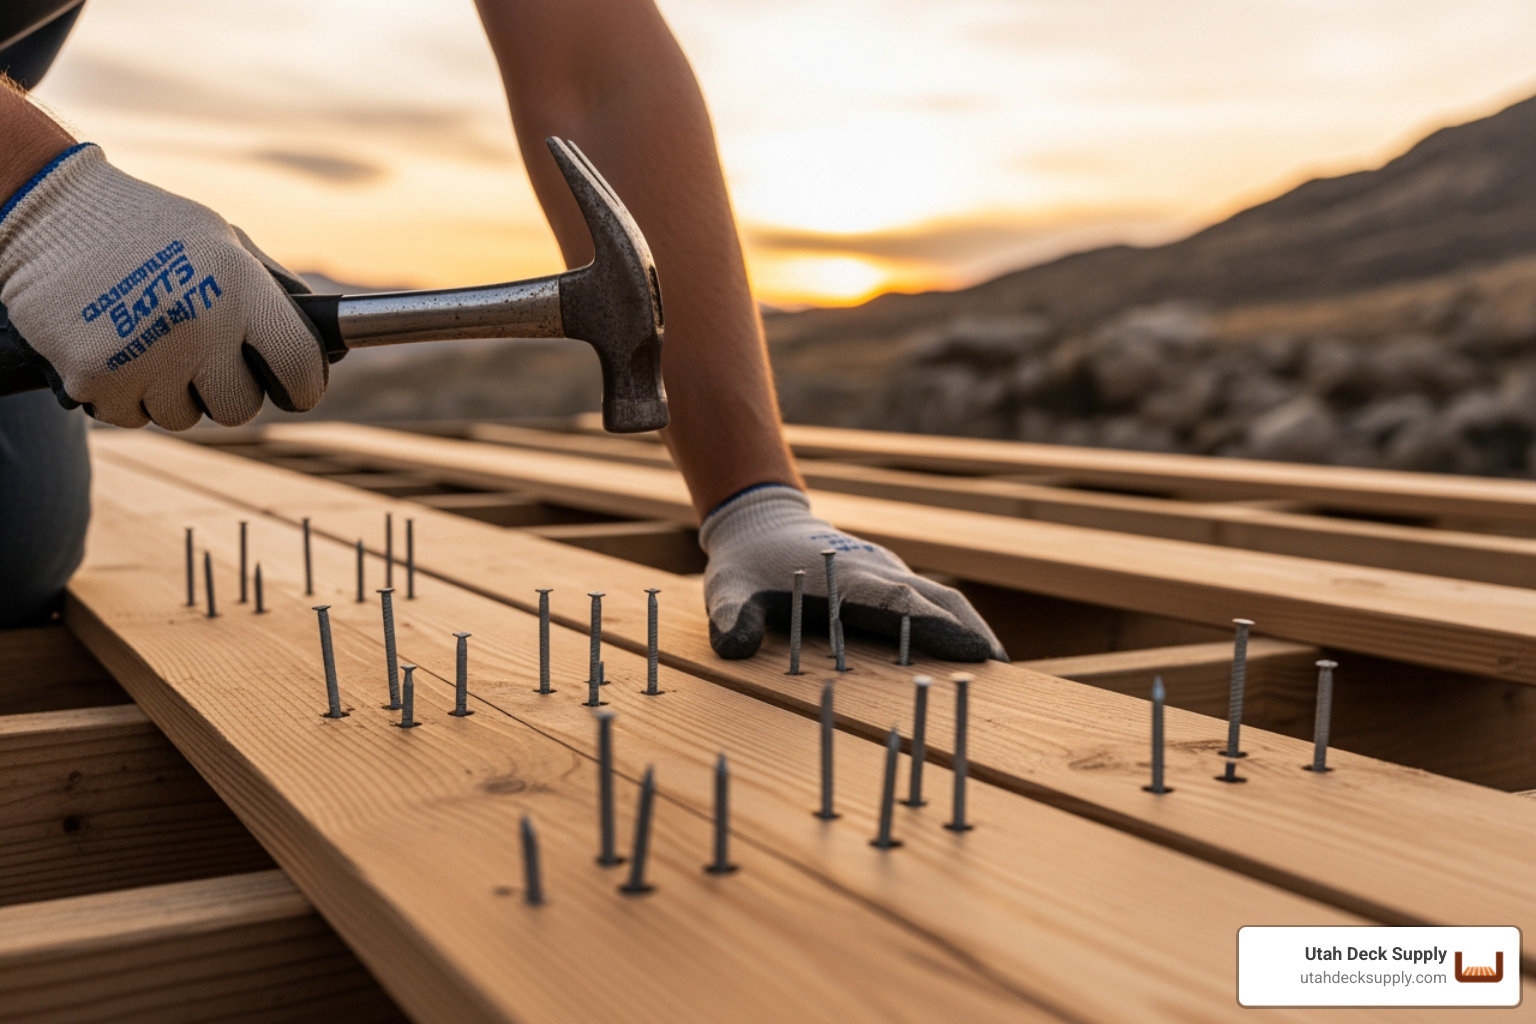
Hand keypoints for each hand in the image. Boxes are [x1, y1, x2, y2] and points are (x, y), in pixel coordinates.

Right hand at [0, 144, 325, 427]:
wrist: (45, 208)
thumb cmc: (148, 226)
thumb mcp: (224, 241)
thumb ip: (274, 293)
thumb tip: (330, 346)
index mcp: (239, 287)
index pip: (300, 367)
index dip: (303, 386)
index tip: (295, 389)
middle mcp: (199, 325)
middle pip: (239, 408)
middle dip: (226, 390)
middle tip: (203, 357)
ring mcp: (145, 356)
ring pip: (183, 417)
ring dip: (172, 391)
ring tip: (150, 341)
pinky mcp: (96, 377)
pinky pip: (132, 416)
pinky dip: (125, 394)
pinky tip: (115, 348)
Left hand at [699, 485, 1007, 661]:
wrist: (760, 521)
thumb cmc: (747, 563)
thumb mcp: (729, 590)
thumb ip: (732, 618)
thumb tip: (735, 647)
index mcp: (846, 578)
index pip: (899, 605)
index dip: (935, 628)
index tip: (972, 651)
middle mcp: (876, 572)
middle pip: (936, 598)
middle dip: (968, 631)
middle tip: (1001, 671)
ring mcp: (886, 572)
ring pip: (940, 595)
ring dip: (969, 626)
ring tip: (999, 669)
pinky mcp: (889, 578)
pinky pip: (931, 598)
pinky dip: (955, 621)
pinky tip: (970, 653)